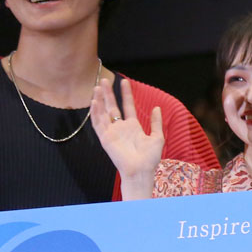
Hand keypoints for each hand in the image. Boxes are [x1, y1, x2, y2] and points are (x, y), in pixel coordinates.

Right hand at [90, 78, 163, 198]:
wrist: (141, 170)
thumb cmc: (150, 158)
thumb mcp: (157, 137)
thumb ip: (156, 122)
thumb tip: (156, 108)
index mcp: (132, 126)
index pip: (127, 106)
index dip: (126, 94)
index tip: (124, 81)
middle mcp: (120, 128)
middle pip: (112, 107)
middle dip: (108, 93)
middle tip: (104, 80)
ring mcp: (112, 133)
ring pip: (103, 113)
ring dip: (100, 100)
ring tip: (97, 87)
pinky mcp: (105, 139)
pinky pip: (98, 124)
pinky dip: (95, 114)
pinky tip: (94, 102)